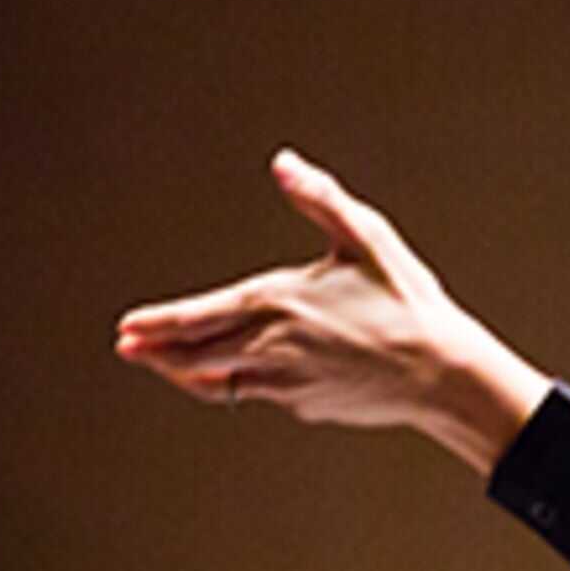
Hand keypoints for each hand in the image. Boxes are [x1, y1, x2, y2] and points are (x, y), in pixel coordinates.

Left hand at [115, 148, 549, 473]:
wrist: (441, 375)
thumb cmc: (409, 306)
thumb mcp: (367, 237)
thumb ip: (320, 198)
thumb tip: (284, 164)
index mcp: (277, 301)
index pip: (197, 316)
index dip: (158, 323)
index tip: (129, 326)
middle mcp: (271, 347)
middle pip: (194, 356)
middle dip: (156, 352)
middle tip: (128, 348)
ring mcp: (285, 383)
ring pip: (218, 383)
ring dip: (185, 374)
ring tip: (165, 367)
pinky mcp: (305, 406)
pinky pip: (257, 395)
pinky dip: (232, 387)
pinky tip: (227, 381)